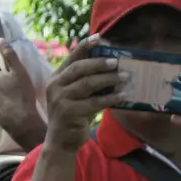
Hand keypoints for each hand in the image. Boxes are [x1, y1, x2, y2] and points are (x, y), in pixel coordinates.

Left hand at [0, 39, 47, 150]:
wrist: (22, 122)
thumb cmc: (22, 94)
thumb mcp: (19, 71)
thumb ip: (9, 55)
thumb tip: (0, 39)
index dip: (6, 67)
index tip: (16, 73)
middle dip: (4, 78)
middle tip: (19, 84)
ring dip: (4, 90)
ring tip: (18, 96)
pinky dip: (5, 101)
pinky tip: (15, 105)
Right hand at [43, 35, 128, 153]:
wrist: (61, 142)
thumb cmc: (73, 116)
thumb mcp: (76, 95)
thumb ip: (86, 81)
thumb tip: (110, 66)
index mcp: (57, 77)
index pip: (71, 58)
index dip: (85, 46)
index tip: (99, 38)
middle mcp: (55, 86)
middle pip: (80, 68)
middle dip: (100, 63)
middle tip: (117, 61)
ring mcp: (61, 99)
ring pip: (88, 84)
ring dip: (109, 79)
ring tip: (125, 77)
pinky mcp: (69, 112)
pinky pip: (94, 102)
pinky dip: (110, 98)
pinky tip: (123, 96)